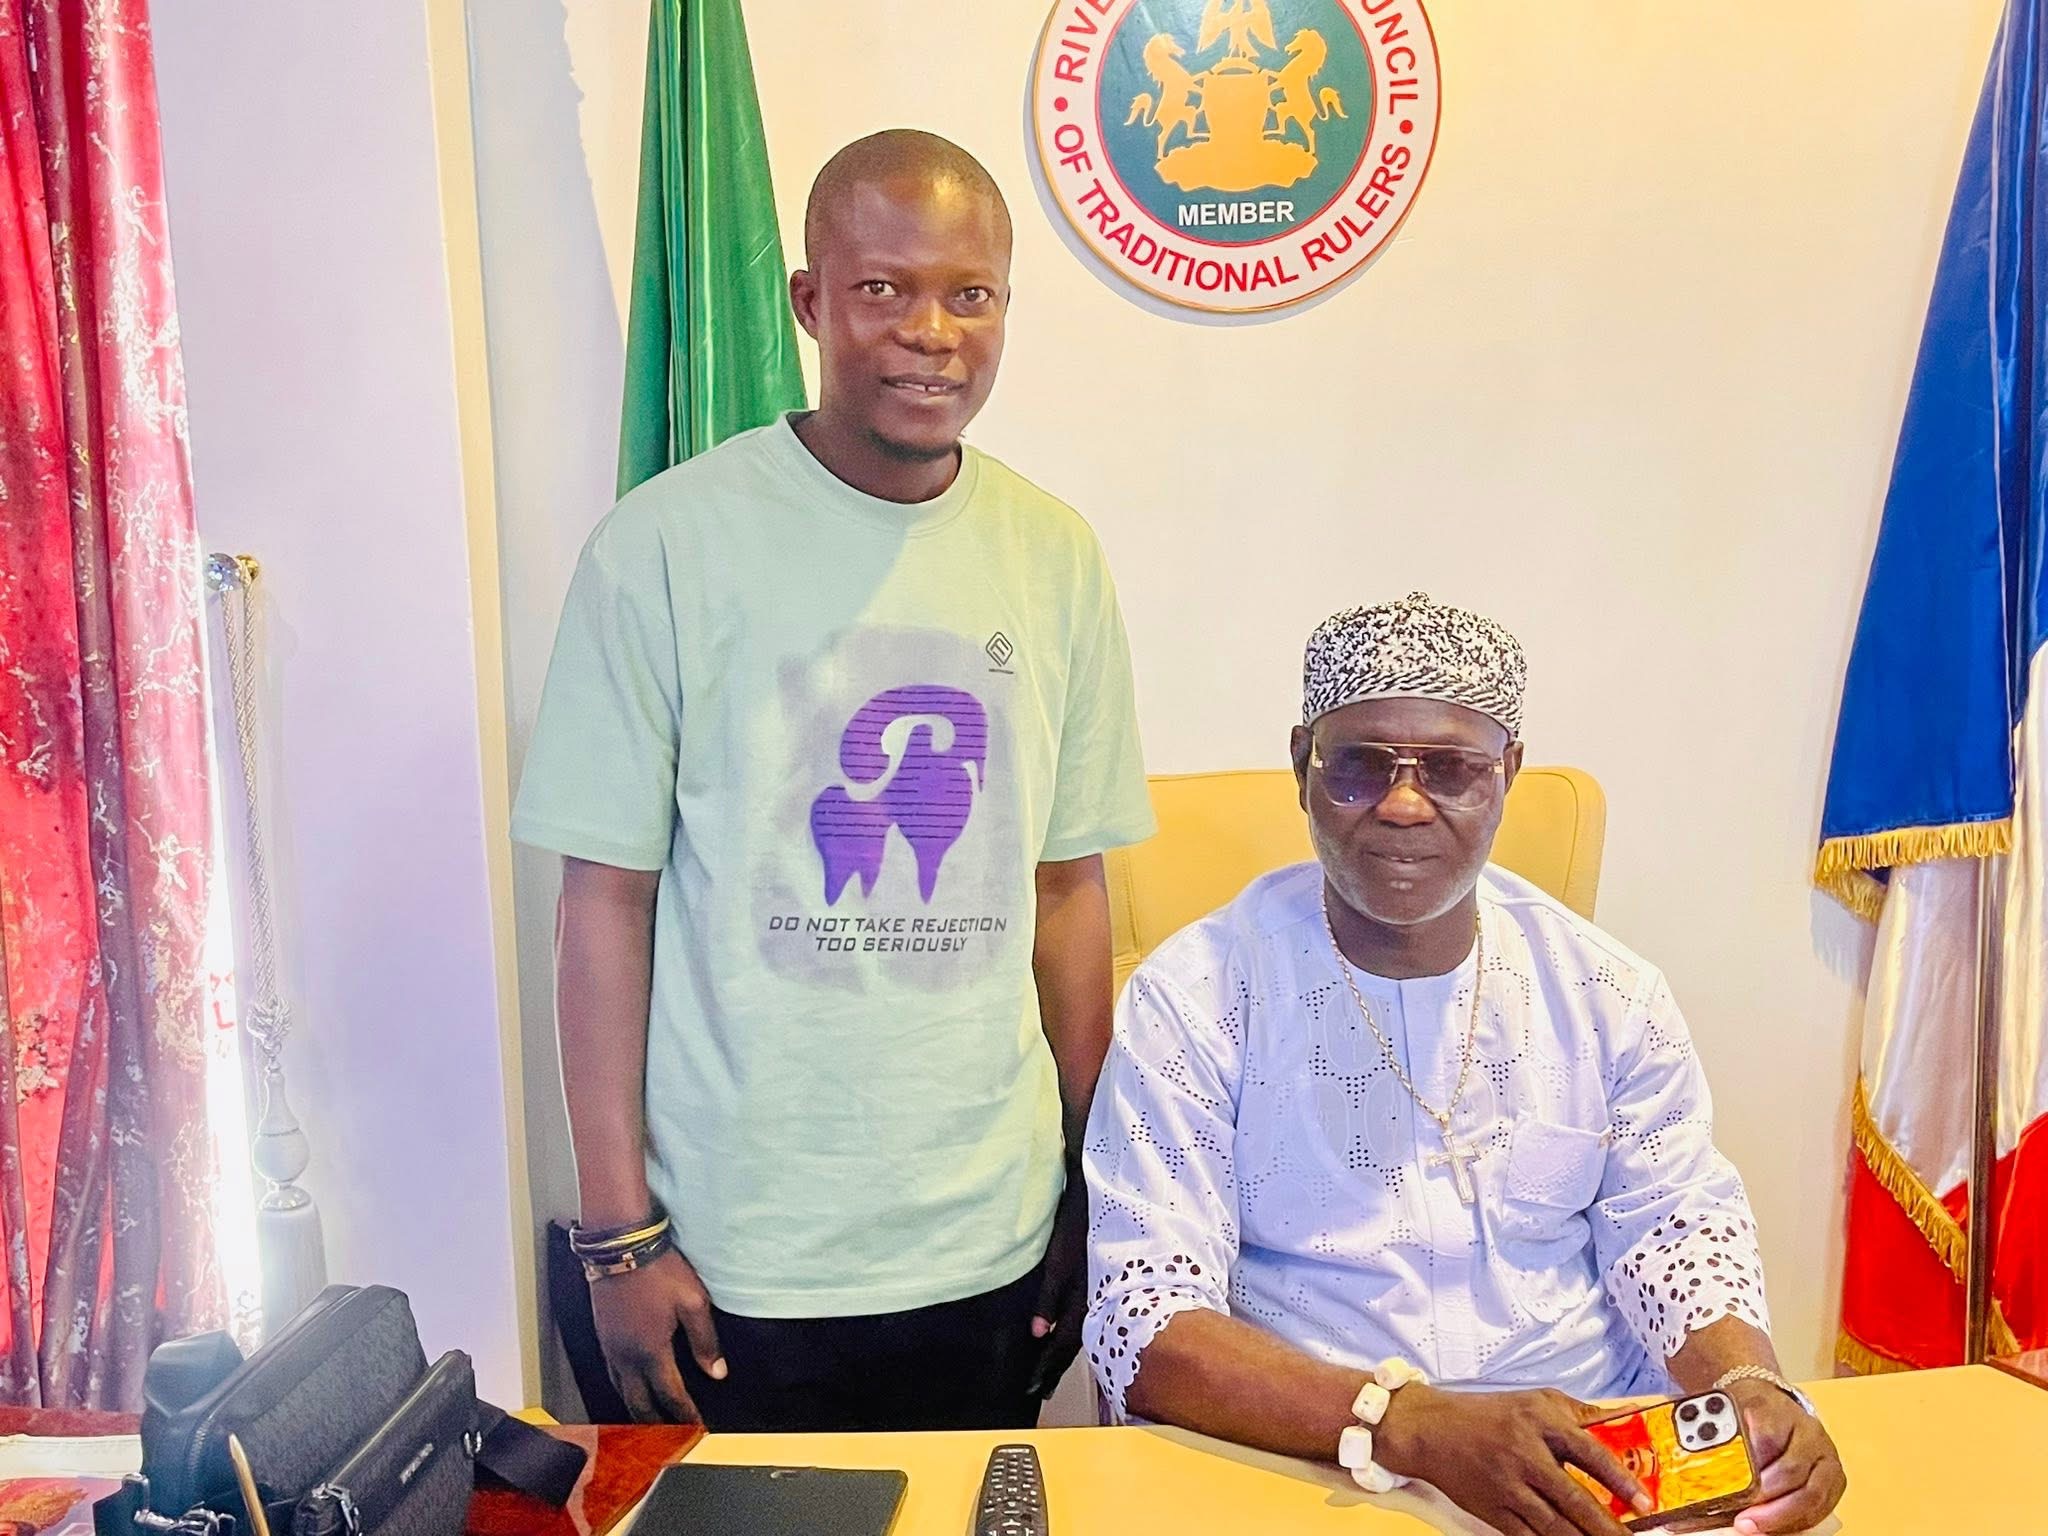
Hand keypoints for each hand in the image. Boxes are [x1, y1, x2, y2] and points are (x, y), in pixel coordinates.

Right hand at [588, 1248, 726, 1422]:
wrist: (621, 1247)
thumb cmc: (659, 1271)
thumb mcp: (693, 1302)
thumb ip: (705, 1341)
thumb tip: (716, 1372)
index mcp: (651, 1352)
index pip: (670, 1395)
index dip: (685, 1414)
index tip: (696, 1427)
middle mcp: (626, 1357)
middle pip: (639, 1404)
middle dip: (656, 1423)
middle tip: (670, 1435)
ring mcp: (610, 1347)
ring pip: (621, 1391)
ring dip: (637, 1409)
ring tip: (651, 1419)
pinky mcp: (602, 1336)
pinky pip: (612, 1374)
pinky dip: (623, 1388)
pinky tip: (631, 1386)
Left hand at [1027, 1175, 1088, 1397]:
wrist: (1110, 1192)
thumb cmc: (1078, 1223)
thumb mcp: (1060, 1259)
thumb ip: (1050, 1296)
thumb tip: (1039, 1333)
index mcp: (1084, 1298)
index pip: (1064, 1343)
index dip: (1048, 1367)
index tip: (1033, 1390)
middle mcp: (1095, 1299)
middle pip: (1074, 1341)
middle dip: (1056, 1366)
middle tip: (1041, 1392)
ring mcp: (1100, 1289)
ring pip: (1083, 1329)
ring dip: (1065, 1352)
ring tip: (1051, 1370)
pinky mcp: (1101, 1278)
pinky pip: (1088, 1314)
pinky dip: (1075, 1331)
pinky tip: (1067, 1333)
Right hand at [1375, 1384, 1651, 1535]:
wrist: (1430, 1431)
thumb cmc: (1489, 1414)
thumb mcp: (1536, 1400)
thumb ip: (1579, 1413)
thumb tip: (1624, 1422)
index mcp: (1539, 1422)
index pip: (1587, 1451)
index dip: (1618, 1479)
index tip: (1643, 1501)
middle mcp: (1524, 1455)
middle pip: (1574, 1499)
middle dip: (1608, 1527)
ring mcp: (1507, 1487)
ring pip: (1554, 1526)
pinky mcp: (1492, 1511)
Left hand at [1727, 1380, 1845, 1533]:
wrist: (1775, 1406)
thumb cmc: (1747, 1413)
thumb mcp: (1725, 1412)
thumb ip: (1713, 1436)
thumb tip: (1697, 1470)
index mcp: (1775, 1408)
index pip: (1765, 1438)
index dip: (1750, 1467)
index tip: (1732, 1487)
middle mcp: (1807, 1430)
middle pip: (1791, 1470)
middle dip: (1765, 1499)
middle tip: (1742, 1518)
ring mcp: (1824, 1454)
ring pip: (1812, 1493)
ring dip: (1782, 1516)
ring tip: (1754, 1526)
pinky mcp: (1835, 1477)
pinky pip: (1822, 1506)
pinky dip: (1798, 1521)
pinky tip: (1775, 1527)